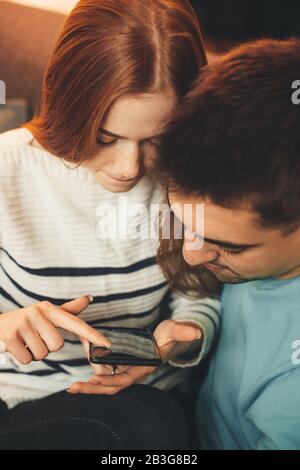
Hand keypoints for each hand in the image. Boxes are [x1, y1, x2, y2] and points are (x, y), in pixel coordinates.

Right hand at [0, 296, 110, 363]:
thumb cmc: (27, 320)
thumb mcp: (47, 313)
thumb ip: (69, 309)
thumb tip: (89, 298)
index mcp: (50, 309)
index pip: (76, 323)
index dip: (93, 334)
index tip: (108, 344)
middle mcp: (38, 313)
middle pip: (57, 345)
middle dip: (47, 347)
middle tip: (36, 338)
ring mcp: (23, 323)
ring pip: (43, 354)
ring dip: (35, 353)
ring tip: (26, 341)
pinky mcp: (11, 336)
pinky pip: (28, 359)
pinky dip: (23, 357)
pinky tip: (17, 347)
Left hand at [68, 319, 201, 394]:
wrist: (170, 340)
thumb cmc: (171, 336)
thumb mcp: (175, 330)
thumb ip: (183, 331)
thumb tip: (195, 332)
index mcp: (144, 367)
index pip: (125, 378)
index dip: (109, 380)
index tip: (93, 380)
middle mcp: (135, 372)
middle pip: (111, 387)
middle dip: (93, 390)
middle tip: (73, 389)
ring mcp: (128, 371)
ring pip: (107, 384)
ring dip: (90, 388)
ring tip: (72, 388)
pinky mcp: (123, 367)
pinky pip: (106, 377)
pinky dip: (94, 380)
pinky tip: (82, 380)